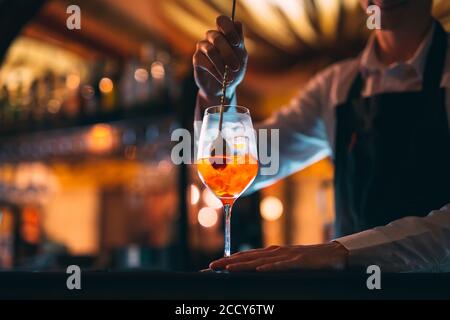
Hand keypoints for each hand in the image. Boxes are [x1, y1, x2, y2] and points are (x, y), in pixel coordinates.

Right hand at [193, 15, 247, 100]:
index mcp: (224, 33)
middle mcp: (212, 36)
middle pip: (217, 38)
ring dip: (222, 65)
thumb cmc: (234, 70)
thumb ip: (239, 41)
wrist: (224, 87)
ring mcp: (203, 47)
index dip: (229, 30)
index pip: (222, 21)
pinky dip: (216, 72)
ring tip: (230, 78)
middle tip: (236, 67)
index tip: (237, 44)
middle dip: (228, 54)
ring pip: (211, 51)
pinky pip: (205, 62)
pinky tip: (223, 79)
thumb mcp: (241, 57)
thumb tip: (238, 23)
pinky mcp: (196, 59)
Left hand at [209, 242, 348, 271]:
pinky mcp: (298, 261)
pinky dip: (270, 267)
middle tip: (210, 267)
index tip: (212, 267)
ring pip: (260, 261)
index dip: (227, 260)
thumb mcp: (284, 263)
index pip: (244, 256)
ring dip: (243, 265)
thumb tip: (253, 271)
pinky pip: (282, 265)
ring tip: (228, 269)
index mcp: (270, 253)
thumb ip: (270, 265)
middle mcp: (274, 252)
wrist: (331, 254)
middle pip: (247, 257)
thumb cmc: (306, 260)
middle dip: (228, 262)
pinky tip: (260, 270)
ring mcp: (286, 256)